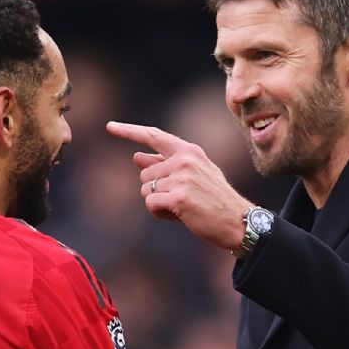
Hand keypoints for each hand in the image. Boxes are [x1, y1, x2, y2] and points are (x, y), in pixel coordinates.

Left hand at [106, 121, 253, 250]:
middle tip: (180, 199)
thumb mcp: (193, 175)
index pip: (154, 136)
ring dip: (158, 203)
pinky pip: (151, 204)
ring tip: (182, 207)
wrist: (238, 221)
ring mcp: (182, 178)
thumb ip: (166, 164)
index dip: (129, 131)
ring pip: (146, 190)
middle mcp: (185, 160)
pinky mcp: (180, 197)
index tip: (109, 126)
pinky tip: (179, 215)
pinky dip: (159, 213)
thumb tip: (136, 157)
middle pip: (144, 174)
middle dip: (155, 190)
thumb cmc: (214, 199)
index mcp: (189, 151)